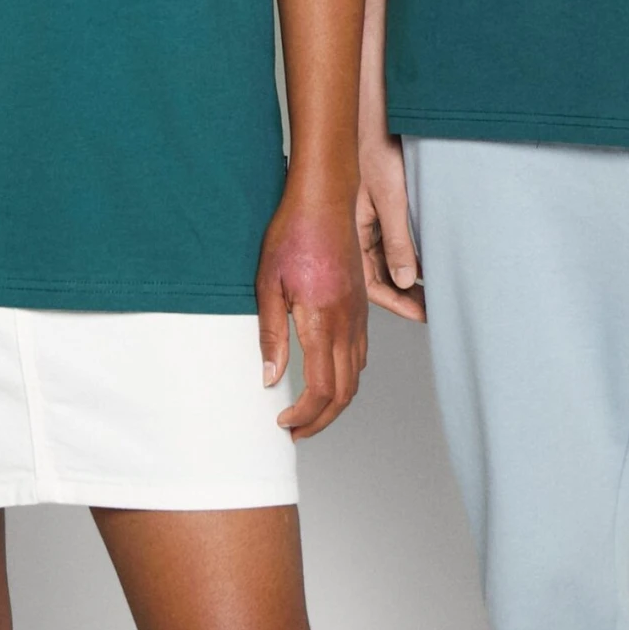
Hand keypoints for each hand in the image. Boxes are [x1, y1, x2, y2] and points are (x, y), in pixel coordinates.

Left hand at [255, 181, 367, 439]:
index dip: (304, 416)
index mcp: (322, 320)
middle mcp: (347, 322)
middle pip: (344, 391)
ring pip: (356, 375)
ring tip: (309, 411)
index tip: (284, 423)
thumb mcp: (268, 283)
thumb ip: (271, 334)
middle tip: (295, 431)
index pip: (322, 388)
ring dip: (335, 402)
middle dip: (320, 420)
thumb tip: (270, 377)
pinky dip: (346, 376)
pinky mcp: (361, 305)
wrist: (324, 198)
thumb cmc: (293, 233)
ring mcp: (358, 314)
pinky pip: (361, 353)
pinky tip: (327, 375)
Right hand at [357, 127, 424, 320]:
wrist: (376, 110)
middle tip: (433, 307)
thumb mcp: (391, 197)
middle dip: (405, 294)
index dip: (398, 302)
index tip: (423, 315)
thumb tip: (404, 279)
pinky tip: (425, 259)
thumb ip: (398, 239)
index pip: (372, 282)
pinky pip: (392, 238)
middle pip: (379, 273)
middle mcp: (357, 228)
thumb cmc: (375, 145)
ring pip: (387, 257)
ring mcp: (368, 216)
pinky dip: (408, 253)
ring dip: (408, 274)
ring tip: (433, 288)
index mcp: (351, 230)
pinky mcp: (379, 202)